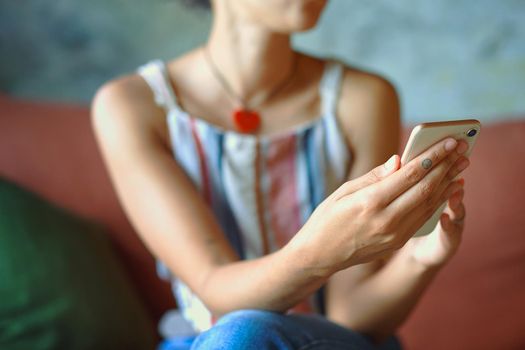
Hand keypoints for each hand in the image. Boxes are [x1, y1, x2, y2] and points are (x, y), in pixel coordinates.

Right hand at [290, 138, 469, 274]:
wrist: (319, 255)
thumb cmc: (326, 219)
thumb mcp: (343, 192)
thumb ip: (374, 176)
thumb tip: (399, 160)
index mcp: (370, 202)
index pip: (410, 174)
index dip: (433, 156)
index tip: (449, 142)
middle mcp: (386, 219)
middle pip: (425, 188)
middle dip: (447, 167)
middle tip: (462, 150)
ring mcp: (394, 234)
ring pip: (429, 204)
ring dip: (447, 183)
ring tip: (461, 166)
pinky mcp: (397, 242)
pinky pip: (422, 217)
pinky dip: (437, 201)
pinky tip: (446, 188)